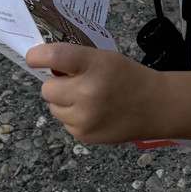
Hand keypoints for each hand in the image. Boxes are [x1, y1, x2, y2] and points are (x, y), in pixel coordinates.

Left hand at [27, 43, 164, 145]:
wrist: (156, 107)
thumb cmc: (126, 78)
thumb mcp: (104, 59)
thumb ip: (75, 61)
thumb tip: (41, 66)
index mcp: (93, 65)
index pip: (55, 56)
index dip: (38, 57)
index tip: (34, 59)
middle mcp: (87, 92)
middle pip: (47, 89)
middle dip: (57, 86)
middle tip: (76, 84)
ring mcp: (85, 117)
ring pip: (54, 108)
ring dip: (65, 104)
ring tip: (89, 101)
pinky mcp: (84, 135)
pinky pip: (65, 123)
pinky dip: (75, 118)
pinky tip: (95, 114)